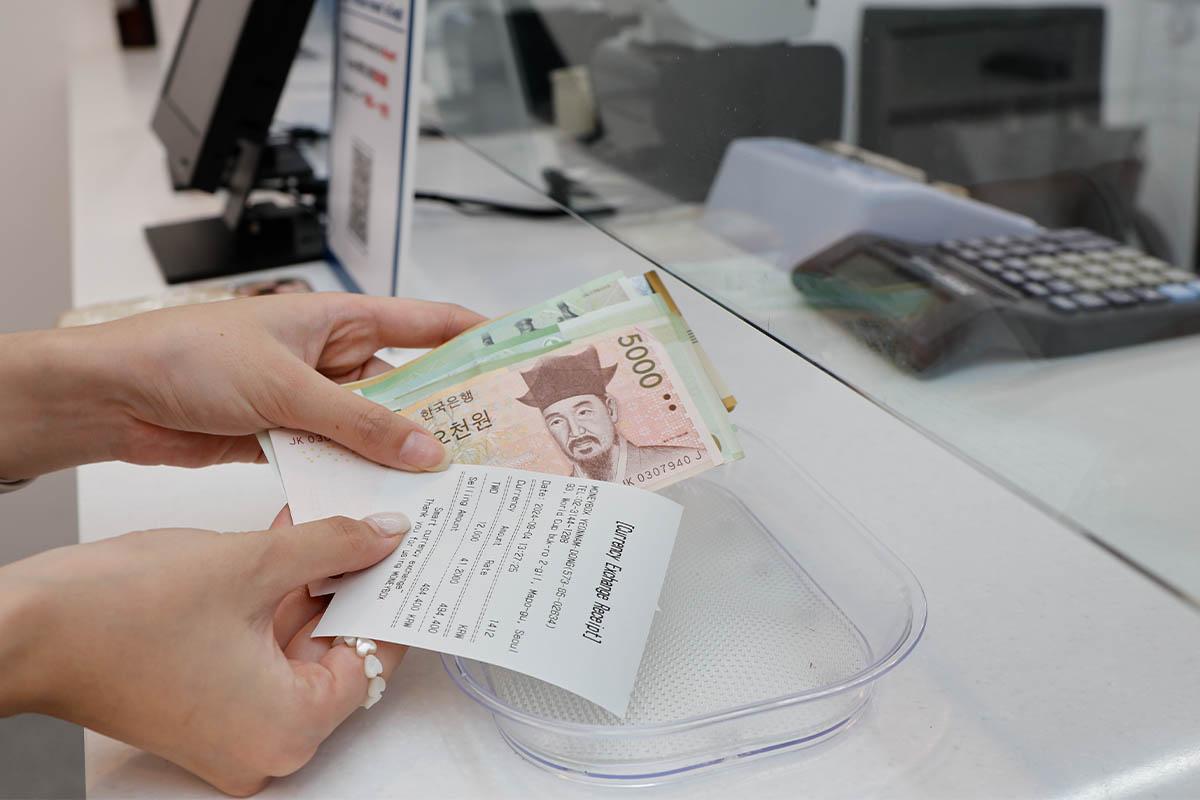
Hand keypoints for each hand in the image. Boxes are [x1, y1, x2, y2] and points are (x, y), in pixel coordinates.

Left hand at [0, 293, 484, 477]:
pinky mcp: (282, 437)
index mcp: (335, 319)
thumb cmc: (186, 356)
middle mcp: (326, 357)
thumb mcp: (285, 387)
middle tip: (485, 444)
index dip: (468, 333)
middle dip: (438, 414)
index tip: (511, 351)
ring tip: (440, 485)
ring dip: (393, 456)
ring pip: (369, 430)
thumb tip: (424, 450)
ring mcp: (305, 400)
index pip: (420, 321)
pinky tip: (377, 502)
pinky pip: (333, 459)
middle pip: (401, 386)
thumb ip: (359, 422)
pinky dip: (352, 478)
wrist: (111, 396)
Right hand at [0, 507, 408, 795]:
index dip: (395, 598)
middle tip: (385, 528)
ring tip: (345, 521)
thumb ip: (332, 547)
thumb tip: (387, 532)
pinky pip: (262, 648)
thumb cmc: (121, 614)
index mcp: (289, 729)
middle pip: (338, 653)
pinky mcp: (208, 703)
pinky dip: (279, 598)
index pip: (374, 659)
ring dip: (317, 584)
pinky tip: (299, 540)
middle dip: (356, 584)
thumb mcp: (251, 564)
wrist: (22, 629)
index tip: (415, 553)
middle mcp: (267, 742)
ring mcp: (234, 726)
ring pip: (299, 645)